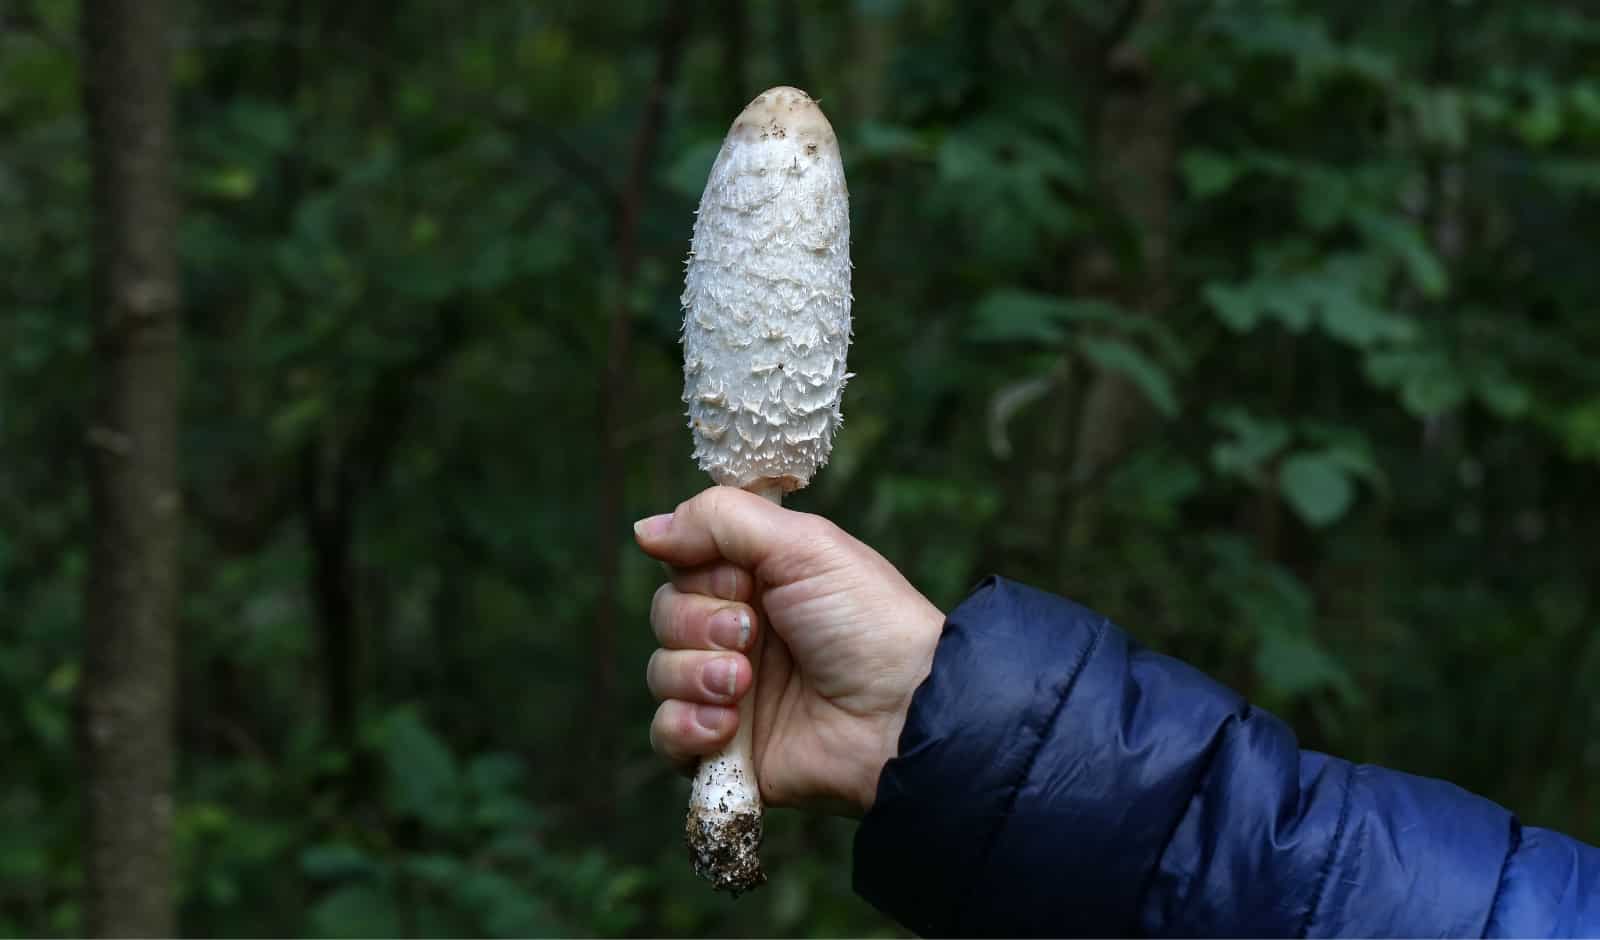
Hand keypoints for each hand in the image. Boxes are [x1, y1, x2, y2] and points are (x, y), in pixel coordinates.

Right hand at [634, 485, 944, 815]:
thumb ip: (721, 519)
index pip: (684, 565)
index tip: (743, 581)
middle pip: (665, 615)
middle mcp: (741, 633)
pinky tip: (728, 726)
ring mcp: (732, 693)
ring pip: (660, 673)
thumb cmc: (868, 622)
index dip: (701, 574)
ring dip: (695, 675)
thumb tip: (647, 529)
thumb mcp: (803, 545)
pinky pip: (665, 735)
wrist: (902, 715)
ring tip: (745, 686)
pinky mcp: (726, 749)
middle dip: (698, 624)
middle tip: (751, 635)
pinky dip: (686, 727)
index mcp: (759, 581)